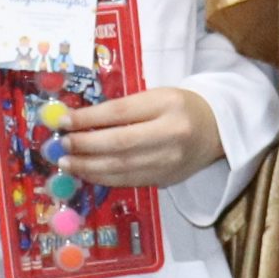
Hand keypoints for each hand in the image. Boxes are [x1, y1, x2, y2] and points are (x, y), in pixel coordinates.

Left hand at [55, 87, 226, 189]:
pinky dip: (104, 178)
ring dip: (89, 167)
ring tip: (67, 163)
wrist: (216, 129)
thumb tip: (78, 121)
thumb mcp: (155, 97)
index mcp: (167, 104)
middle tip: (62, 146)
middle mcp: (171, 134)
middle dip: (85, 146)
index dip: (88, 119)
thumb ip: (123, 108)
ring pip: (122, 167)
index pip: (120, 112)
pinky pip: (129, 180)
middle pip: (120, 143)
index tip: (63, 121)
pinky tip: (87, 173)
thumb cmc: (179, 107)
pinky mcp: (167, 179)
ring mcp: (170, 161)